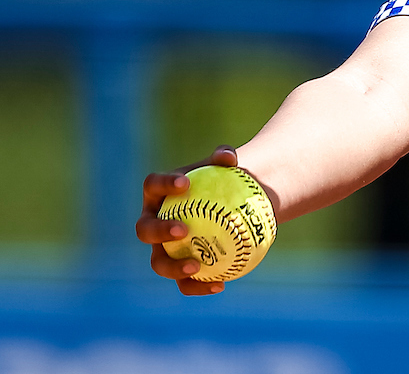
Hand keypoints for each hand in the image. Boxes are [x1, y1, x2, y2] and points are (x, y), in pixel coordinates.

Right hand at [134, 145, 237, 295]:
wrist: (230, 205)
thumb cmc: (222, 180)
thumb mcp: (224, 166)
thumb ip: (225, 157)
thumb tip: (229, 158)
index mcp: (158, 193)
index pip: (153, 185)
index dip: (164, 184)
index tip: (185, 183)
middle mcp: (153, 223)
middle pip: (144, 229)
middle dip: (159, 231)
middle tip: (183, 229)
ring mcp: (163, 249)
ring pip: (158, 262)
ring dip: (173, 267)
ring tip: (196, 265)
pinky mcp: (178, 268)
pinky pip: (184, 282)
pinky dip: (199, 286)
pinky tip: (220, 284)